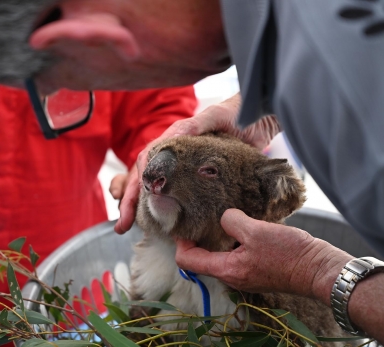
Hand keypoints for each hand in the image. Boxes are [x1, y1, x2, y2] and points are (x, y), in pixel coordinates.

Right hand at [115, 93, 281, 232]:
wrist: (260, 120)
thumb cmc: (237, 113)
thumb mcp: (216, 115)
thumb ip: (194, 124)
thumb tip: (172, 139)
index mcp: (173, 139)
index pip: (146, 160)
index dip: (137, 180)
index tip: (133, 199)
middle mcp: (173, 155)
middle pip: (143, 178)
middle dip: (129, 202)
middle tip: (122, 224)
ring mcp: (184, 170)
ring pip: (153, 188)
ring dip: (138, 207)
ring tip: (127, 226)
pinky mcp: (197, 182)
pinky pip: (173, 196)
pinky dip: (161, 209)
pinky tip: (156, 224)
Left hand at [175, 209, 352, 303]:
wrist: (319, 269)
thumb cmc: (289, 254)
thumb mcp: (256, 231)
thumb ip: (232, 222)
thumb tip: (224, 218)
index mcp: (227, 269)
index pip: (189, 261)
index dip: (181, 243)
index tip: (182, 225)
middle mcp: (232, 275)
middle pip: (202, 258)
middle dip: (198, 238)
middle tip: (199, 216)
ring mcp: (245, 273)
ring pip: (220, 254)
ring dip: (217, 237)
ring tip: (219, 216)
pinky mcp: (257, 267)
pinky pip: (236, 253)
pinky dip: (233, 239)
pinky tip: (241, 222)